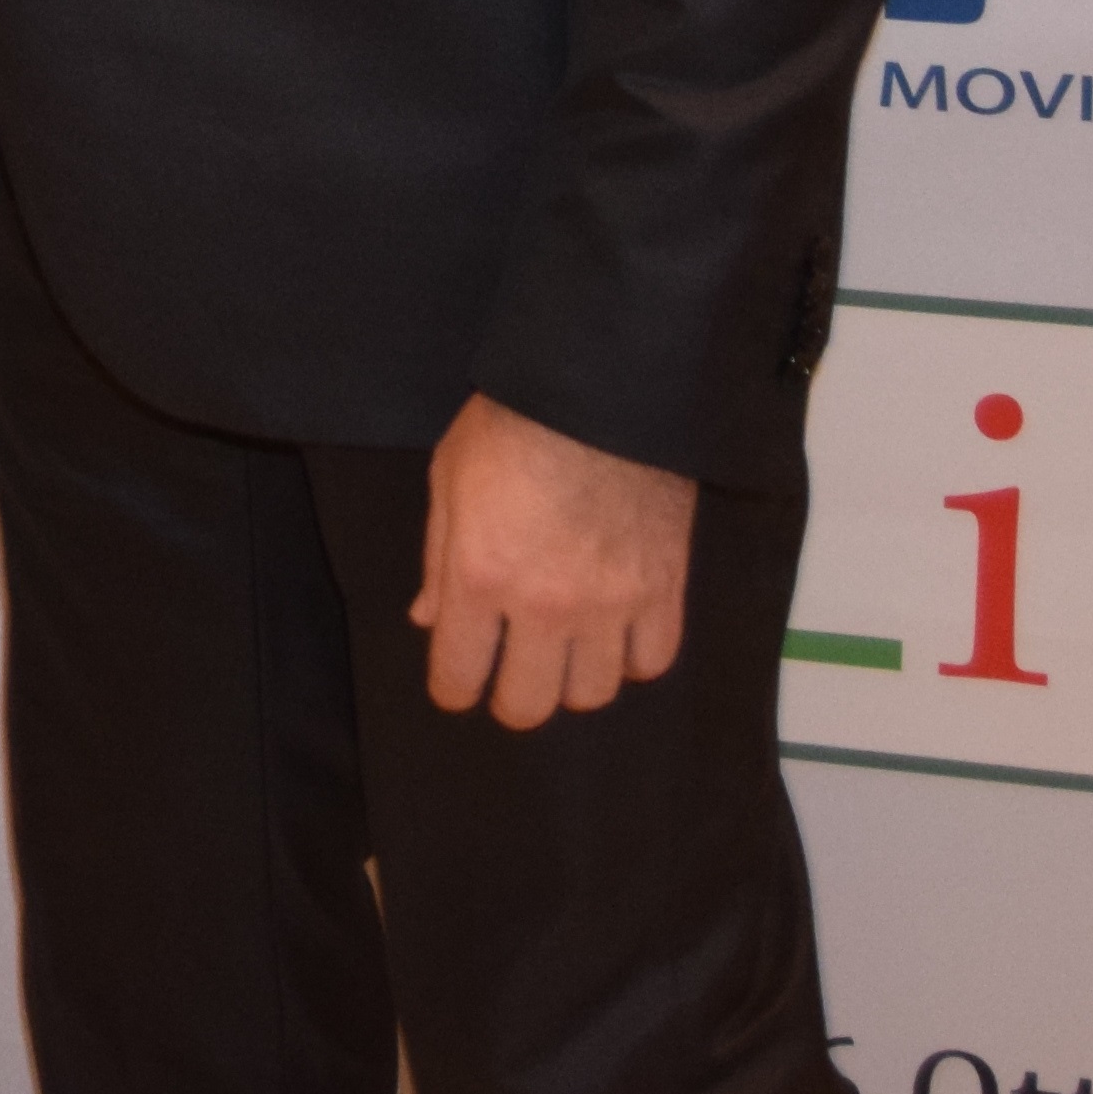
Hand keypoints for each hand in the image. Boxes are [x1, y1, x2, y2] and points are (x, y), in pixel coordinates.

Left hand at [412, 391, 696, 724]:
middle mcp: (543, 604)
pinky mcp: (663, 589)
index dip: (452, 690)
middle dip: (509, 699)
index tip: (457, 685)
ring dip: (571, 681)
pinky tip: (617, 636)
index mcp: (479, 575)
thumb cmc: (511, 425)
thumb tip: (428, 620)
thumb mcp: (449, 480)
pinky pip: (652, 662)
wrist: (601, 389)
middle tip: (510, 676)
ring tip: (565, 653)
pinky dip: (632, 659)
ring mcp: (609, 603)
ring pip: (591, 694)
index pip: (458, 675)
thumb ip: (437, 560)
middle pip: (527, 704)